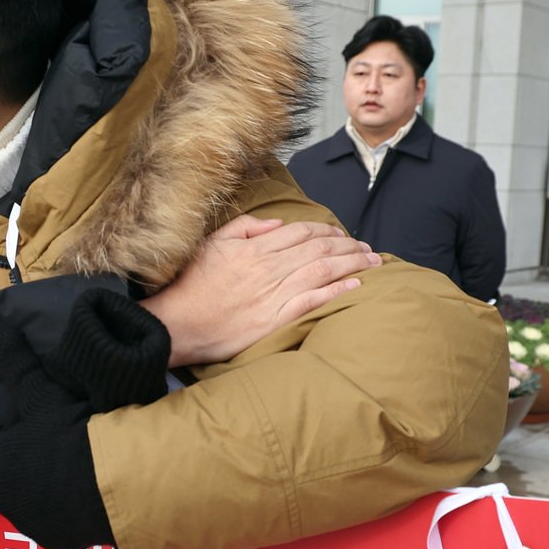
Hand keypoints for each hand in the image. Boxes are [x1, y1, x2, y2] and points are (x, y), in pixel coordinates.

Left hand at [0, 325, 112, 548]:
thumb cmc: (75, 438)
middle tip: (40, 442)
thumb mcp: (46, 397)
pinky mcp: (59, 540)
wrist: (119, 490)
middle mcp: (3, 495)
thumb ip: (18, 367)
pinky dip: (63, 505)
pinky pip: (54, 518)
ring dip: (41, 483)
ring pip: (28, 496)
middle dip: (13, 458)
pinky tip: (85, 491)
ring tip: (70, 467)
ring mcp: (30, 522)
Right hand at [142, 214, 380, 365]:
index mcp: (254, 247)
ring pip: (323, 270)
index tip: (341, 232)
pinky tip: (355, 286)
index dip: (326, 229)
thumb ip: (244, 228)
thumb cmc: (189, 285)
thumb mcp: (211, 244)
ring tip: (372, 262)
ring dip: (352, 263)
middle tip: (367, 247)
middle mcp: (268, 267)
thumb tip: (277, 225)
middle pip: (319, 247)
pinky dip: (337, 291)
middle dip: (348, 244)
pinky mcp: (274, 319)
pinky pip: (314, 300)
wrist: (176, 323)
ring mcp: (273, 293)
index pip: (301, 231)